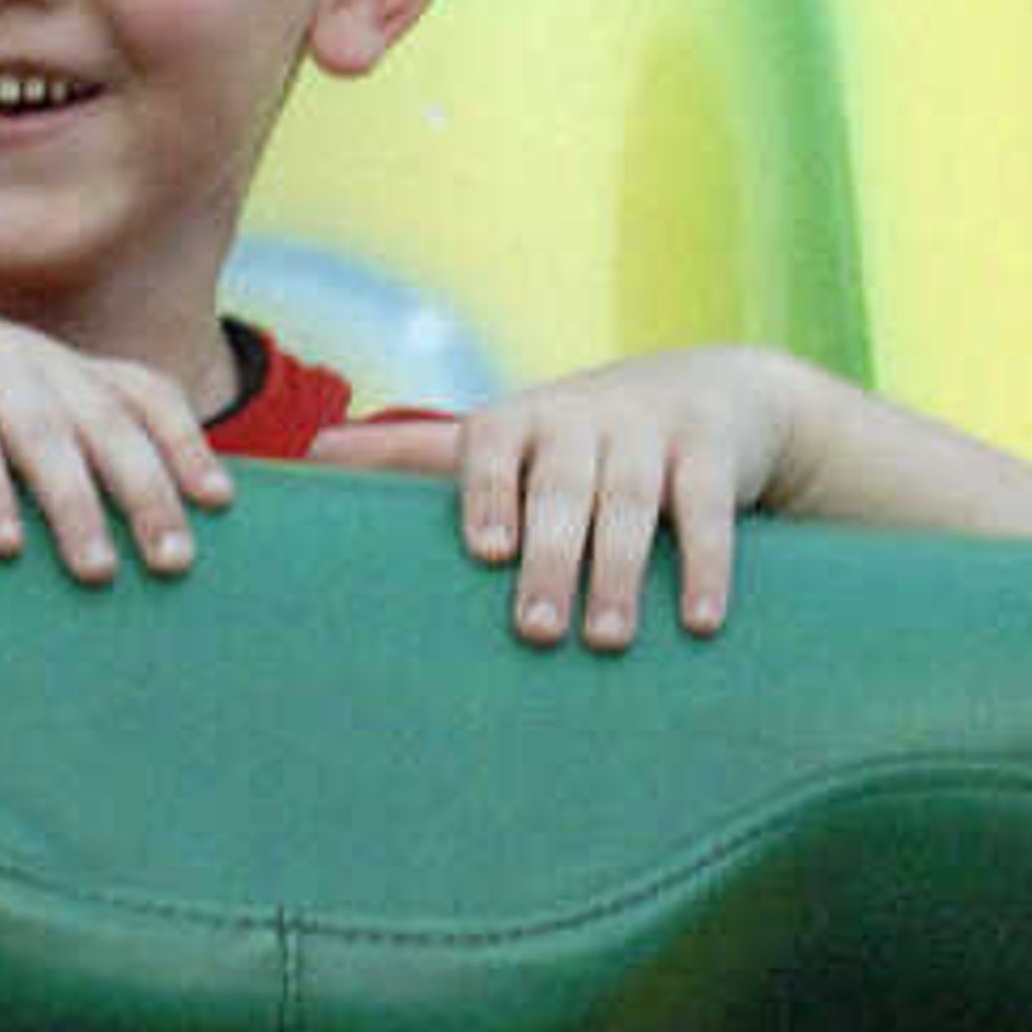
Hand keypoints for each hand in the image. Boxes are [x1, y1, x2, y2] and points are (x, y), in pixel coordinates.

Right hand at [0, 260, 233, 582]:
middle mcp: (24, 357)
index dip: (185, 443)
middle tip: (175, 560)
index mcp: (47, 362)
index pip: (140, 391)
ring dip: (76, 505)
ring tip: (98, 571)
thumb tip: (89, 513)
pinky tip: (0, 544)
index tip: (220, 501)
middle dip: (148, 491)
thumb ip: (32, 436)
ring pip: (45, 435)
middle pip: (107, 422)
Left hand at [315, 348, 800, 645]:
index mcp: (523, 419)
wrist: (716, 391)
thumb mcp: (507, 435)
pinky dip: (708, 566)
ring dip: (622, 574)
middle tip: (534, 631)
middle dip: (552, 559)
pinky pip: (709, 510)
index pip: (492, 442)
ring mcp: (651, 431)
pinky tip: (700, 622)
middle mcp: (584, 417)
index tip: (486, 551)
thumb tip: (315, 451)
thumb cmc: (578, 437)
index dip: (488, 491)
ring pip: (634, 505)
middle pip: (564, 490)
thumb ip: (419, 452)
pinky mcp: (713, 451)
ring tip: (607, 640)